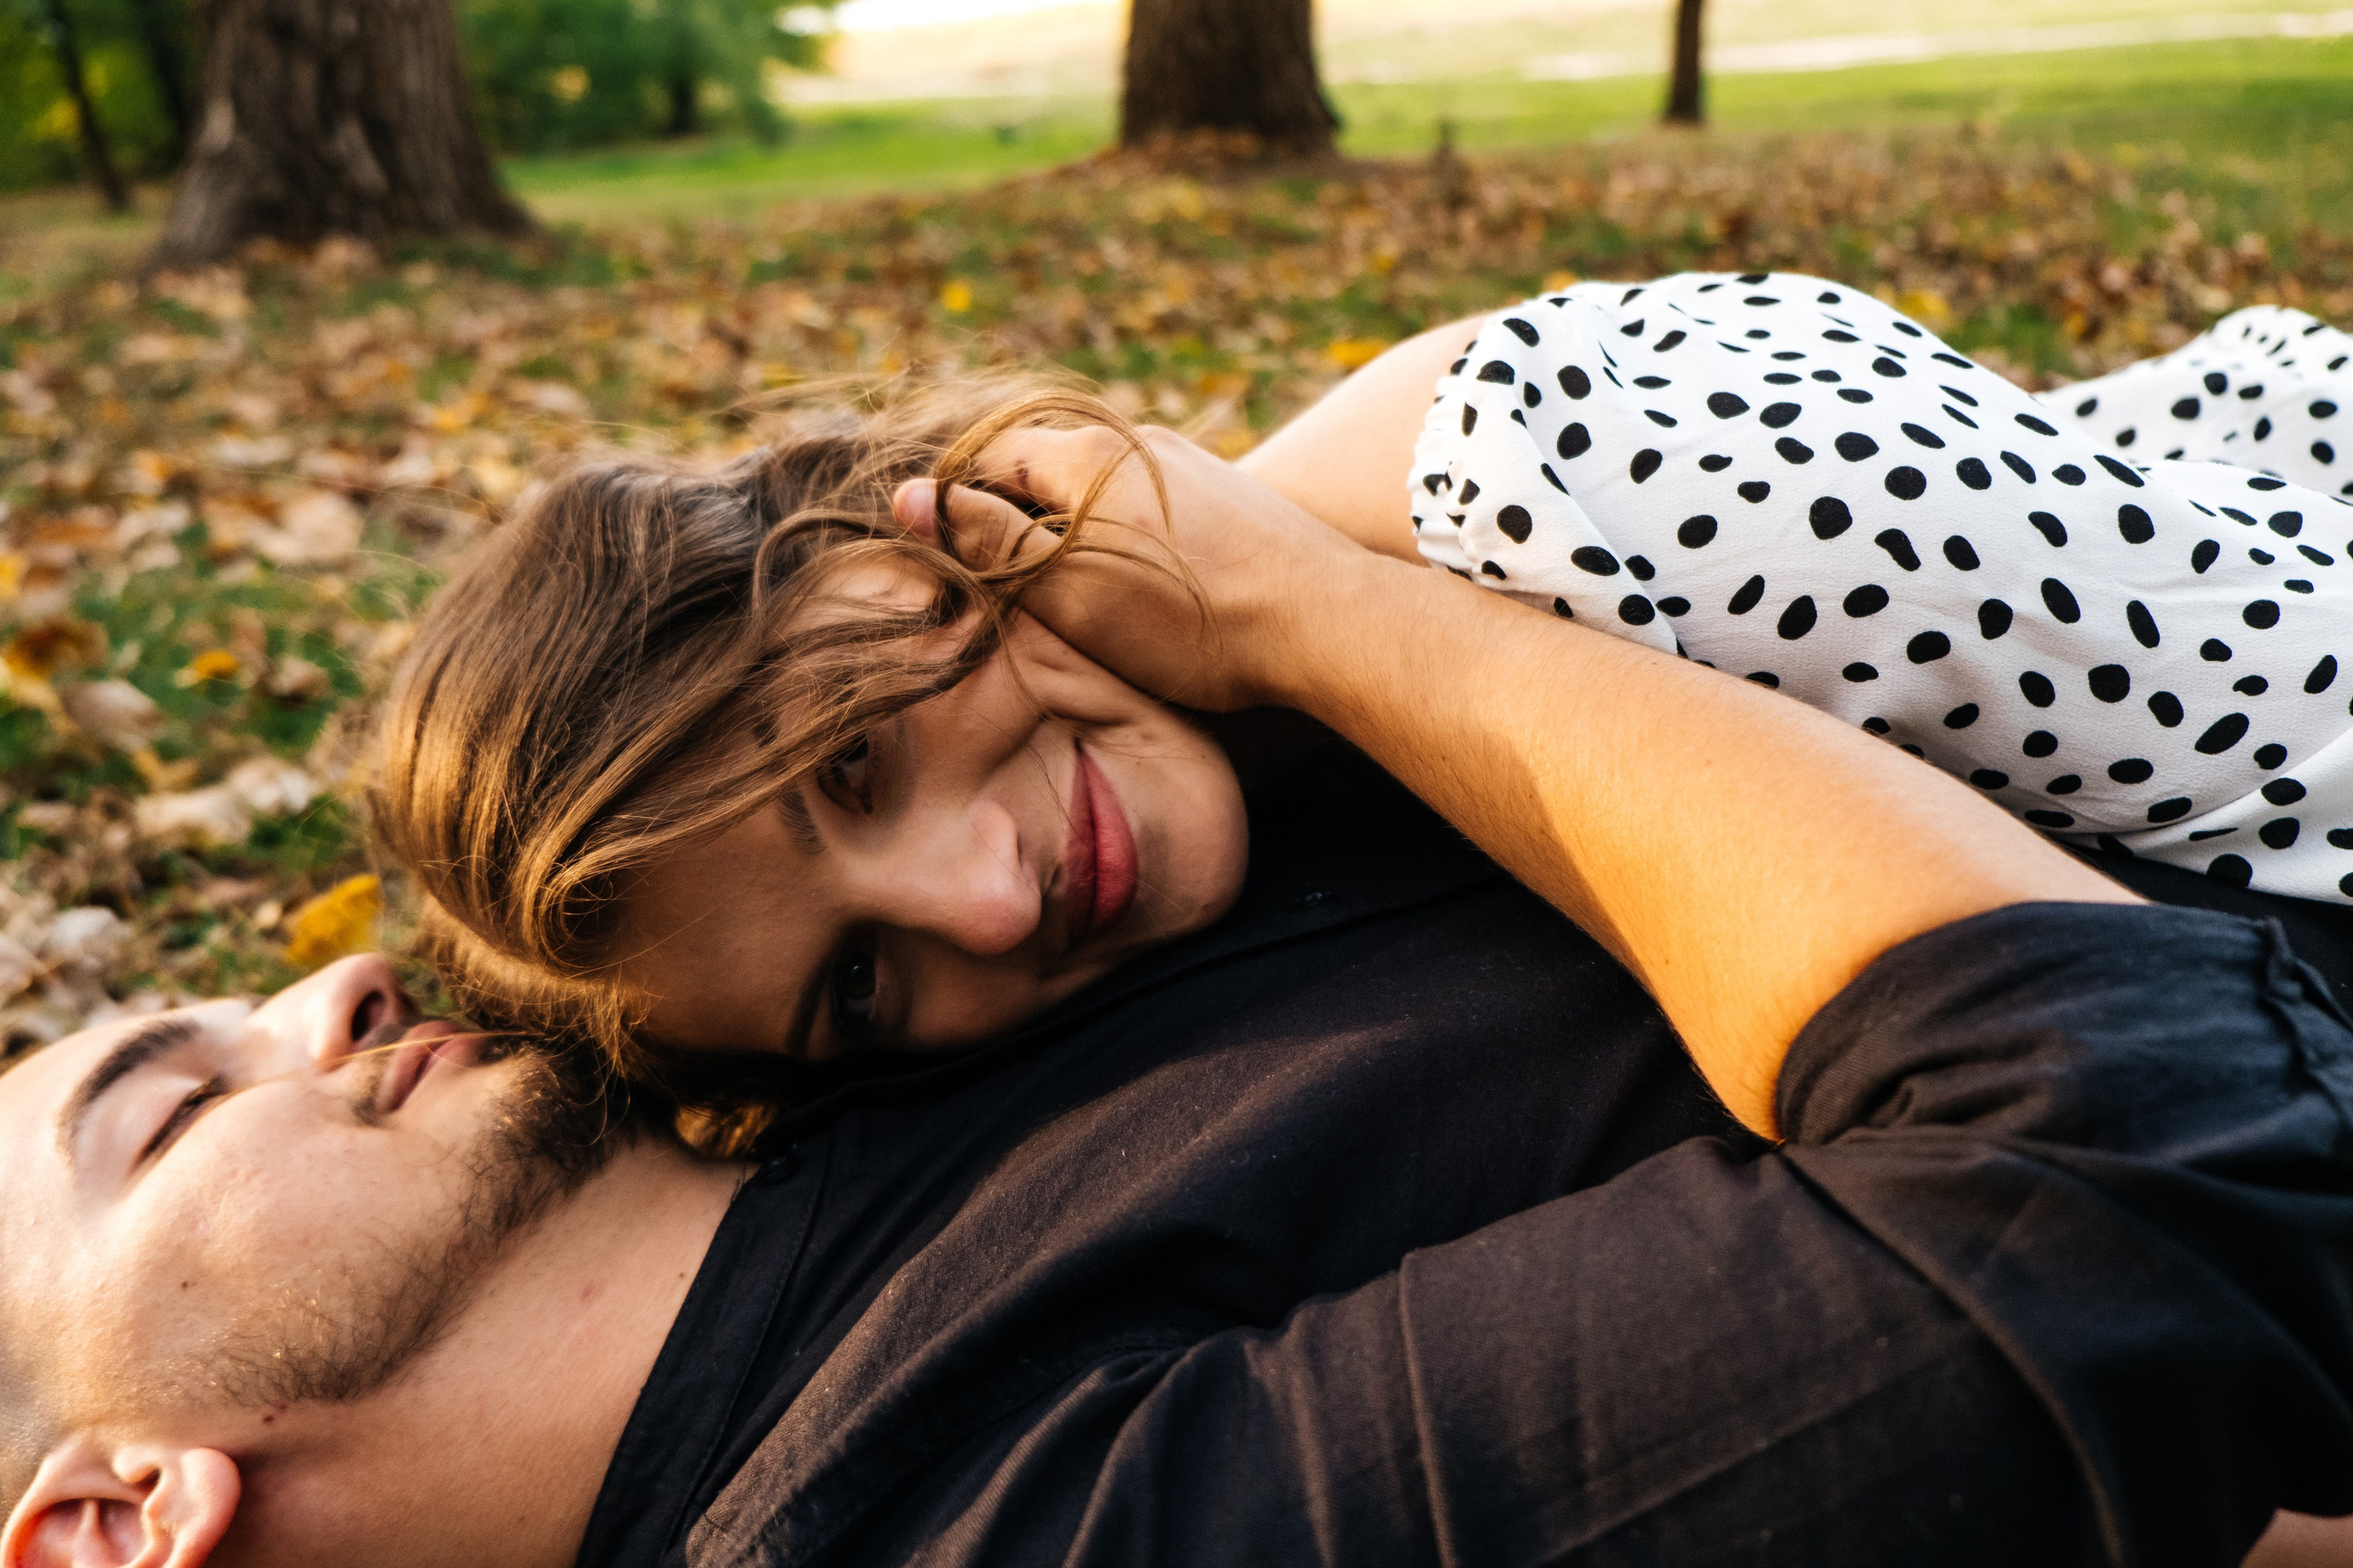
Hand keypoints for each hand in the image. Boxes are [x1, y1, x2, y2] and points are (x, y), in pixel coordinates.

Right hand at [892, 424, 1374, 710]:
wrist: (1328, 624)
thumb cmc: (1193, 621)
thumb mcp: (1072, 594)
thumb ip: (992, 544)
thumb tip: (909, 499)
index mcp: (1087, 454)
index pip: (989, 458)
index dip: (957, 507)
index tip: (948, 564)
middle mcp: (1138, 439)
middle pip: (1045, 469)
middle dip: (1016, 522)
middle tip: (1008, 593)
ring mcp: (1190, 462)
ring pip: (1100, 489)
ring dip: (1073, 534)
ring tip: (1074, 600)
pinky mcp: (1230, 496)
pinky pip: (1150, 506)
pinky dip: (1126, 540)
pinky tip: (1142, 590)